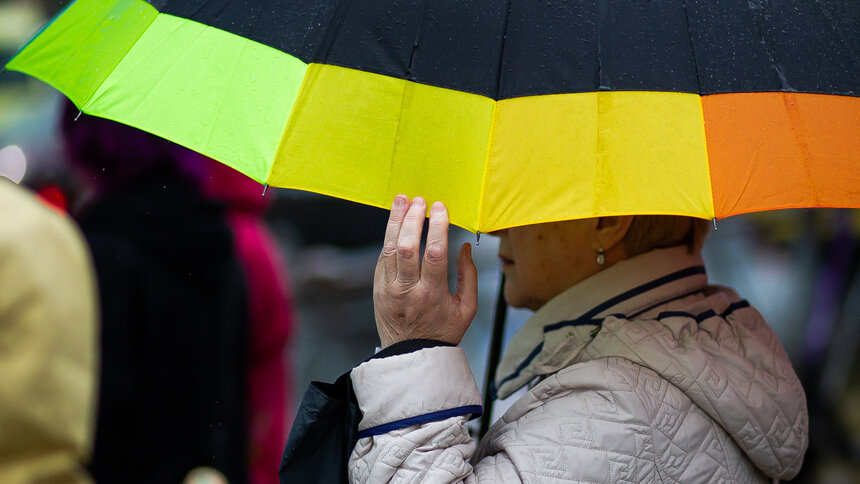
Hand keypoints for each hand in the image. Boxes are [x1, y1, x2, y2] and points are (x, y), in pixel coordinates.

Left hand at [373, 195, 478, 347]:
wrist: (411, 356)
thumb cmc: (443, 331)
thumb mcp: (467, 309)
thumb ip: (469, 276)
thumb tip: (464, 247)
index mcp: (432, 295)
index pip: (434, 254)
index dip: (437, 227)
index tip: (441, 208)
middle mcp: (407, 291)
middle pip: (406, 248)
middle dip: (412, 219)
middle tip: (419, 200)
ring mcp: (388, 290)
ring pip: (389, 249)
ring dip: (394, 221)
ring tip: (401, 200)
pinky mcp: (378, 289)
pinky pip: (383, 259)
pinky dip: (389, 238)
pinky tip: (395, 223)